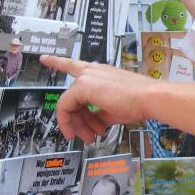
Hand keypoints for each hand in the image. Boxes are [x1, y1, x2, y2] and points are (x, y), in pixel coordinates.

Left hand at [39, 55, 156, 143]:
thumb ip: (100, 114)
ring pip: (68, 103)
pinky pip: (66, 106)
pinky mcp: (84, 85)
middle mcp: (92, 72)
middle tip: (84, 135)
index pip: (75, 66)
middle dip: (75, 119)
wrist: (149, 98)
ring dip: (77, 124)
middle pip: (72, 95)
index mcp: (102, 73)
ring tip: (89, 136)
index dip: (57, 62)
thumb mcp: (114, 110)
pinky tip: (76, 132)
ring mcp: (87, 77)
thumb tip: (94, 125)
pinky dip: (69, 121)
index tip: (45, 58)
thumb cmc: (139, 102)